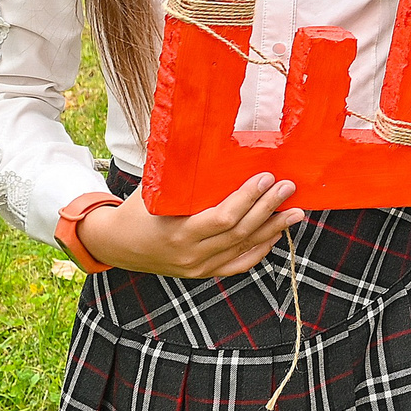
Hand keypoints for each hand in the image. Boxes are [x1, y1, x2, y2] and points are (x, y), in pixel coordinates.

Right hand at [73, 175, 301, 277]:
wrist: (115, 243)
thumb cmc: (137, 209)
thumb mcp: (155, 190)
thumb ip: (181, 174)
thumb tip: (206, 137)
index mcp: (178, 233)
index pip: (223, 218)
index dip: (249, 198)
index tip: (266, 177)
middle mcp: (190, 255)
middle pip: (239, 232)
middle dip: (268, 209)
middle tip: (288, 187)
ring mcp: (198, 267)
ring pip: (243, 249)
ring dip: (273, 230)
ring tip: (296, 212)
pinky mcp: (202, 273)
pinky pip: (237, 265)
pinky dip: (259, 250)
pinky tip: (276, 234)